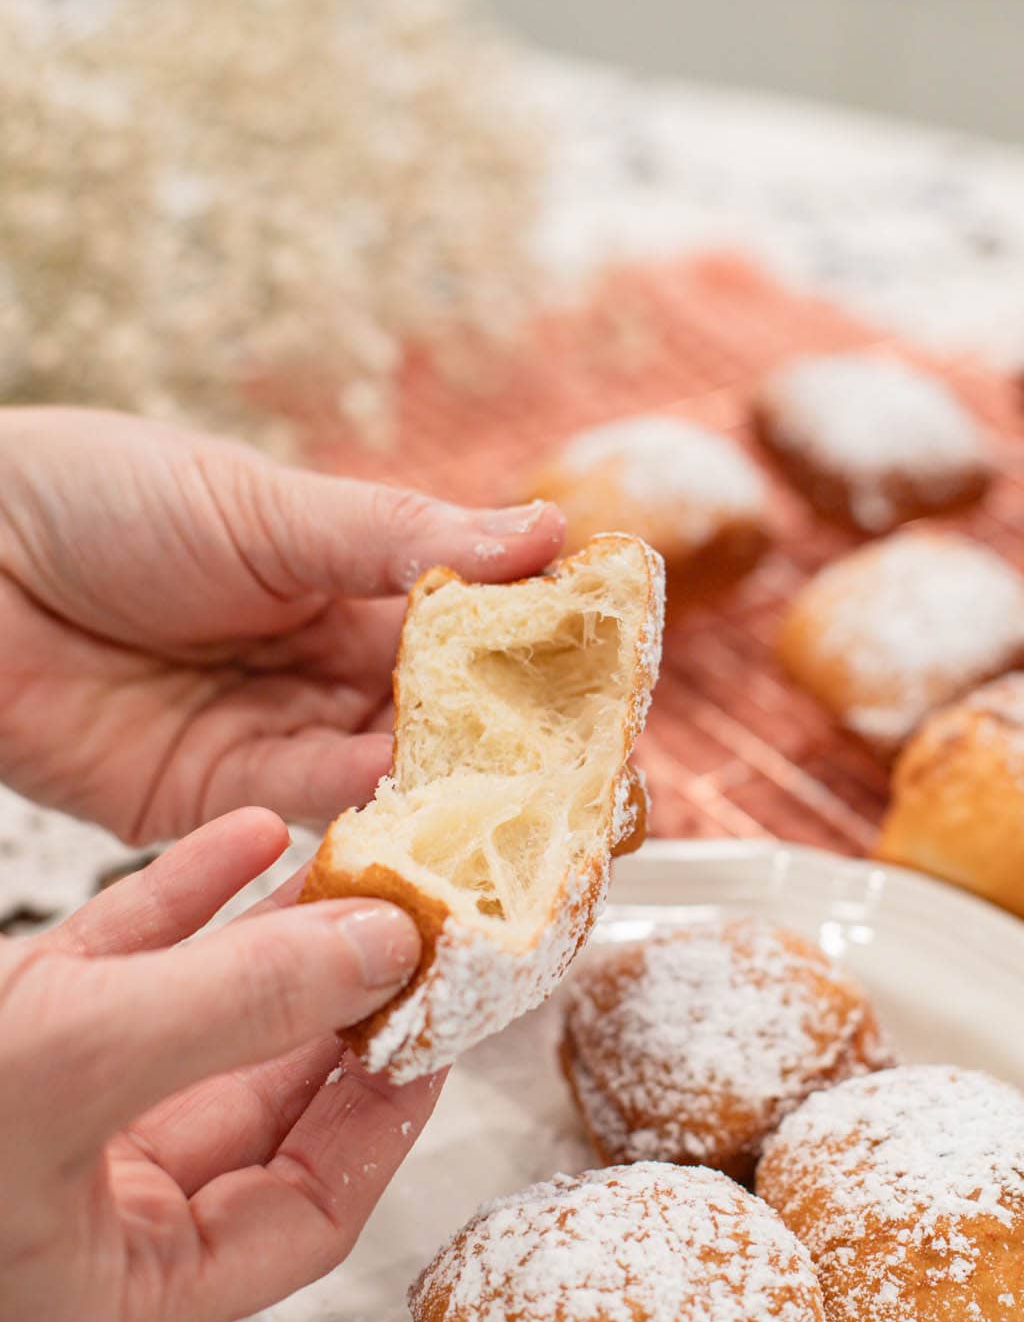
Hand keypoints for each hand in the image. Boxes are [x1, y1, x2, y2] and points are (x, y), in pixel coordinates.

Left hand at [0, 407, 563, 840]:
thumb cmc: (106, 497)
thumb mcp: (270, 508)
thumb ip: (406, 537)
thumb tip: (550, 530)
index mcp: (349, 581)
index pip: (471, 628)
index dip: (541, 655)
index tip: (618, 681)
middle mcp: (323, 666)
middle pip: (444, 718)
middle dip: (516, 745)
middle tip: (599, 778)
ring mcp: (273, 737)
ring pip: (391, 776)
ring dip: (456, 794)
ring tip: (531, 806)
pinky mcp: (217, 802)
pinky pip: (310, 820)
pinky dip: (372, 824)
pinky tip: (428, 820)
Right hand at [0, 809, 440, 1321]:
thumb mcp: (74, 1064)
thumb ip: (236, 1009)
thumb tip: (382, 949)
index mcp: (106, 1286)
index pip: (300, 1217)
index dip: (383, 1118)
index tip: (440, 1024)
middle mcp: (75, 1208)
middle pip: (253, 1109)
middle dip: (332, 1008)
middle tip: (416, 929)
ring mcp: (33, 1120)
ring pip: (187, 1028)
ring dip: (265, 944)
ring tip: (348, 866)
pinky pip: (110, 972)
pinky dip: (173, 906)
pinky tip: (237, 841)